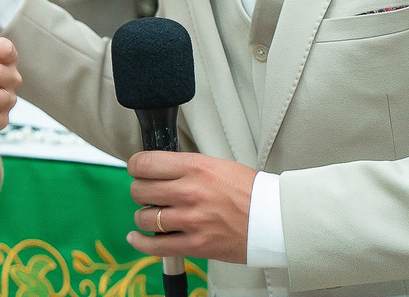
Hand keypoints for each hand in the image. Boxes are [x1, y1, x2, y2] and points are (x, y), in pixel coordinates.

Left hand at [126, 151, 255, 263]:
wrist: (273, 219)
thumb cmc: (249, 191)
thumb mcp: (216, 164)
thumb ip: (186, 166)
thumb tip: (160, 168)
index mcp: (196, 167)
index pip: (146, 163)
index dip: (135, 166)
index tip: (137, 170)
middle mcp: (190, 192)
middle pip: (140, 190)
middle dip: (139, 191)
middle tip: (147, 193)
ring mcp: (191, 220)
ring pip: (144, 218)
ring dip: (142, 217)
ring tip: (151, 215)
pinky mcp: (195, 245)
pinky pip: (155, 246)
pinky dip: (140, 242)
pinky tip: (137, 237)